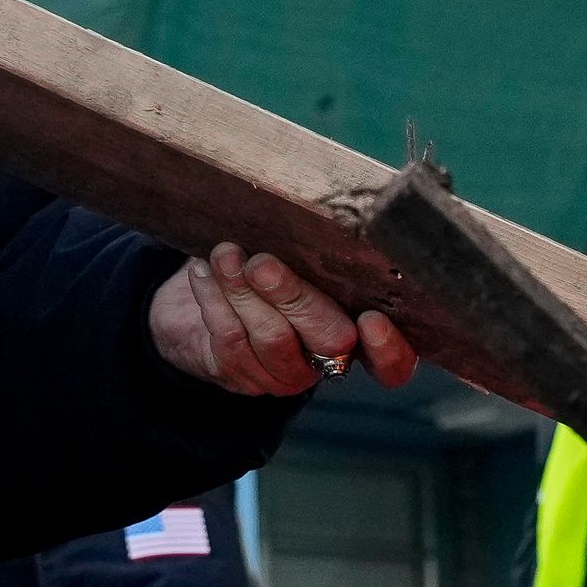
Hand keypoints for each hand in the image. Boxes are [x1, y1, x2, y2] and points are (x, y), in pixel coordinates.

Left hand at [148, 245, 419, 397]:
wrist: (193, 302)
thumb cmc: (263, 264)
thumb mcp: (296, 253)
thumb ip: (316, 245)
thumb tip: (319, 209)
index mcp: (358, 332)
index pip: (392, 364)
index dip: (389, 349)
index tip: (372, 319)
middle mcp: (328, 360)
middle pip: (330, 340)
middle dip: (296, 296)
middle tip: (263, 263)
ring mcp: (283, 374)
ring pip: (273, 338)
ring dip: (245, 291)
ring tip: (225, 254)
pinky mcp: (240, 376)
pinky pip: (231, 340)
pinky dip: (215, 299)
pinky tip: (203, 271)